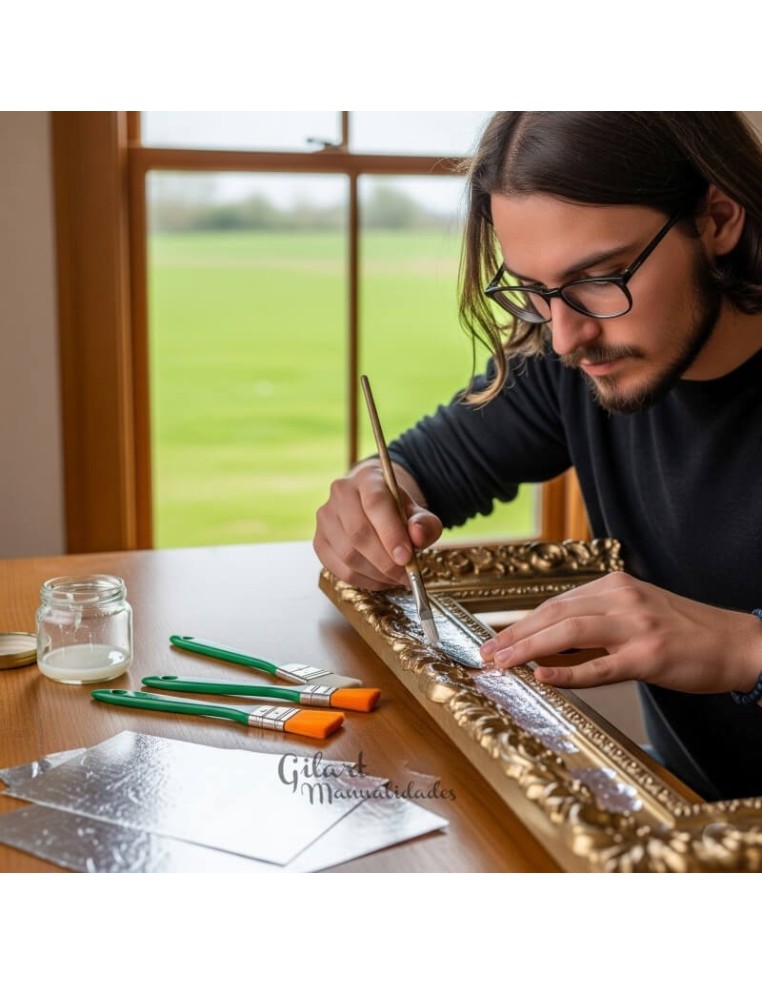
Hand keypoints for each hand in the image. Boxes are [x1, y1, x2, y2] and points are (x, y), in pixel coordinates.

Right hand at [313, 459, 442, 589]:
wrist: (375, 506)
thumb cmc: (397, 510)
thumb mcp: (418, 512)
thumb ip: (425, 523)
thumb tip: (418, 536)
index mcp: (367, 478)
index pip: (375, 503)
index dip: (391, 533)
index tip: (407, 558)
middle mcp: (341, 493)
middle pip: (358, 533)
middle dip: (385, 561)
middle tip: (406, 575)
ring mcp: (326, 517)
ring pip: (348, 554)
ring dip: (377, 574)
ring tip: (397, 577)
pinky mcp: (319, 541)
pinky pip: (340, 569)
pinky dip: (364, 581)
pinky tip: (380, 579)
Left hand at [480, 571, 761, 694]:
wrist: (737, 643)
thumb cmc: (685, 631)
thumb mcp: (637, 610)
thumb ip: (597, 618)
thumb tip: (549, 640)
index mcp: (617, 586)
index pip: (556, 603)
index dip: (522, 623)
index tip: (496, 639)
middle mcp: (623, 600)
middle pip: (555, 614)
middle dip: (515, 634)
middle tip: (487, 653)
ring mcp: (636, 627)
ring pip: (569, 633)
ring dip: (528, 649)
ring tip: (502, 663)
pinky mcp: (649, 657)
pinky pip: (599, 666)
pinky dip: (567, 672)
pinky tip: (542, 676)